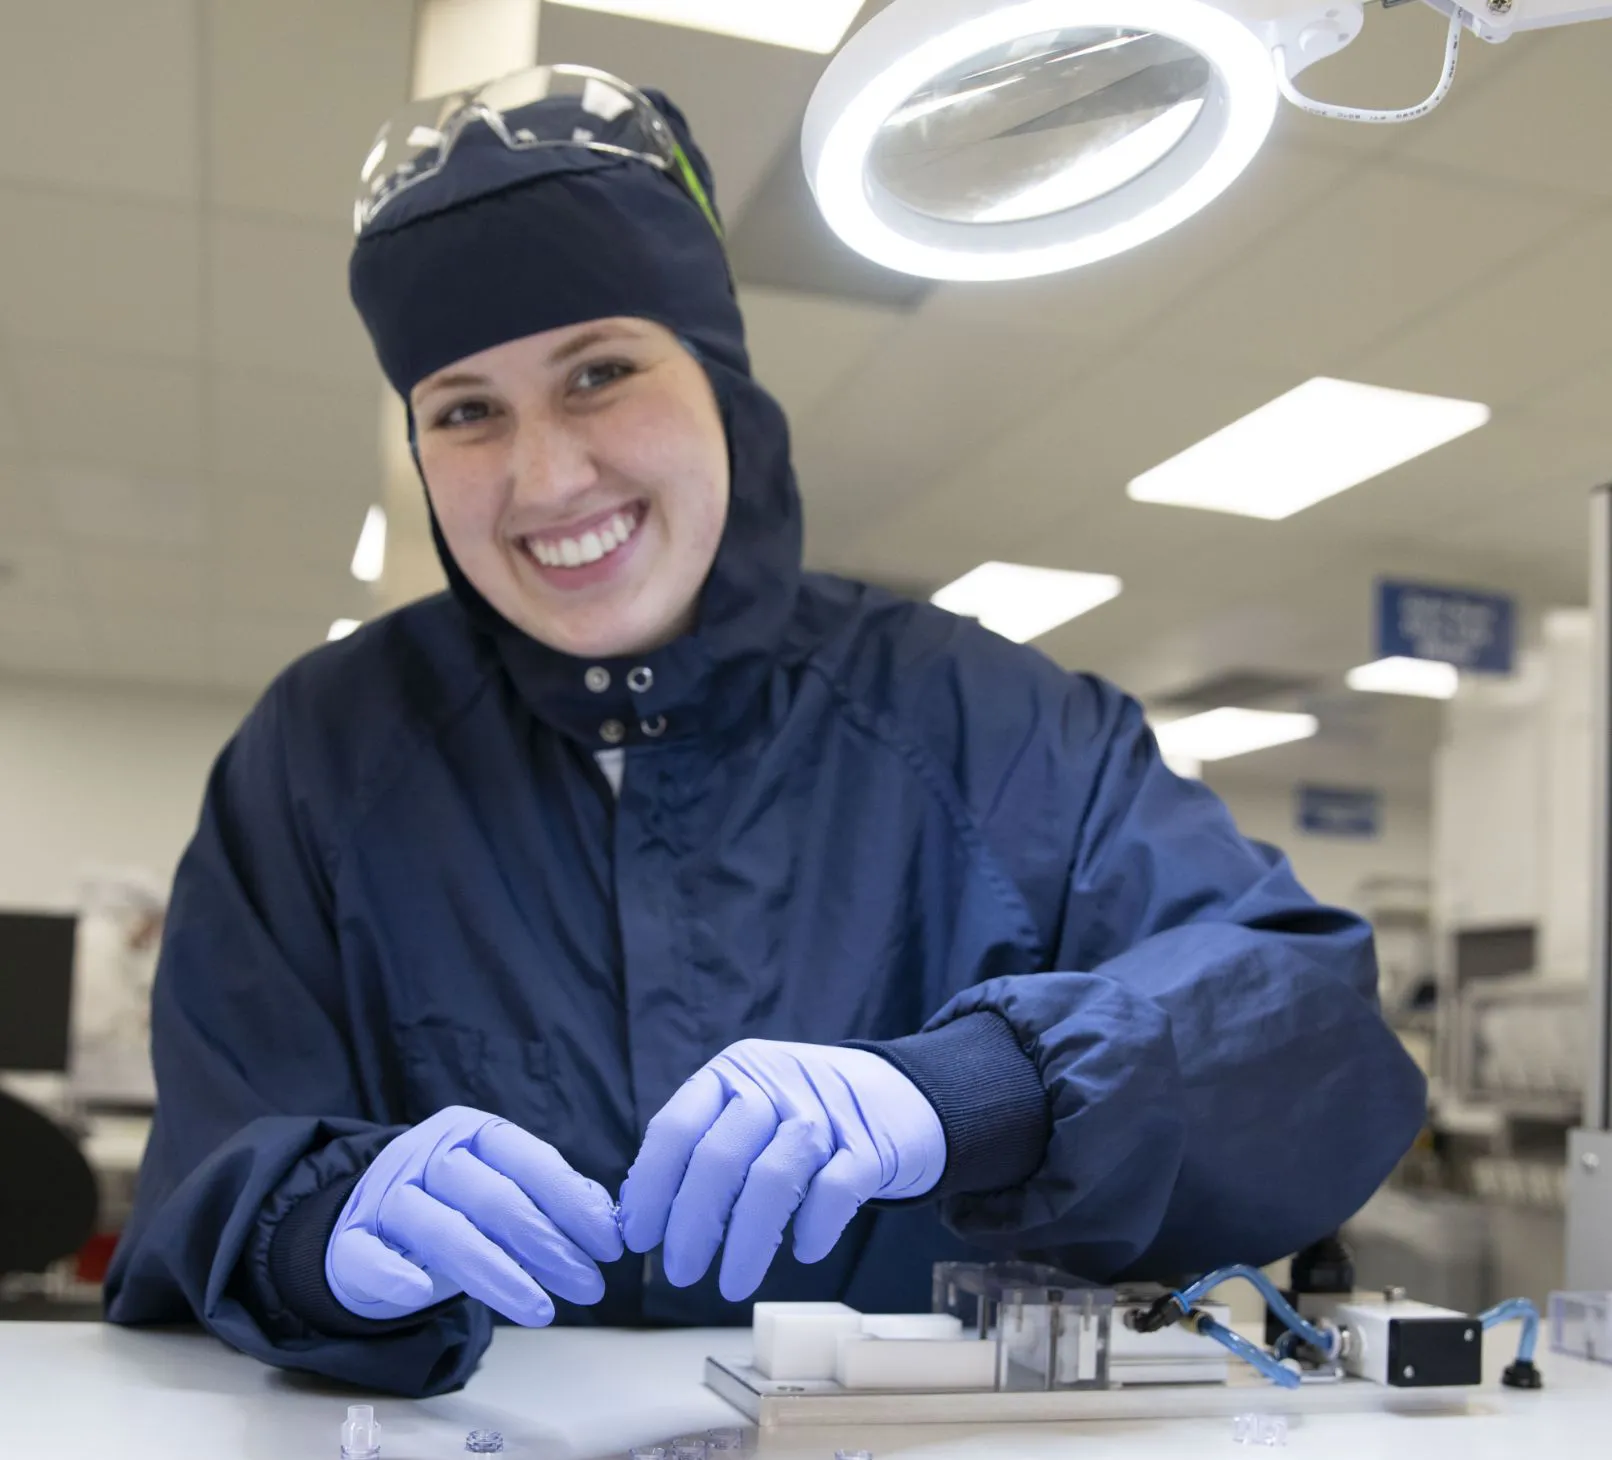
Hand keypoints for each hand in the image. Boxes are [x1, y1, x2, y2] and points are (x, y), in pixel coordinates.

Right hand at [325, 1106, 622, 1325]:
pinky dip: (396, 1274)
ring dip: (499, 1274)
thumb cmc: (454, 1205)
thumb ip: (551, 1197)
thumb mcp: (503, 1189)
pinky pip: (370, 1255)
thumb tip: (605, 1218)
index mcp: (472, 1132)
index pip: (531, 1161)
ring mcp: (385, 1194)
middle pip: (494, 1199)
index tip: (610, 1248)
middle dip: (549, 1247)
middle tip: (590, 1288)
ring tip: (543, 1312)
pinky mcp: (348, 1239)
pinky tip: (424, 1294)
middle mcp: (427, 1154)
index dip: (573, 1205)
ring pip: (444, 1232)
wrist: (368, 1219)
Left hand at [618, 1040, 944, 1300]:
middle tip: (681, 1272)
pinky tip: (803, 1252)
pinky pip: (833, 1193)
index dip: (651, 1187)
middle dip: (692, 1224)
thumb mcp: (746, 1107)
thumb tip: (637, 1209)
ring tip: (732, 1284)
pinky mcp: (869, 1147)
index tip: (640, 1237)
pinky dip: (813, 1229)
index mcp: (732, 1073)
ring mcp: (825, 1114)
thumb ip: (698, 1146)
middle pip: (719, 1158)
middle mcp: (774, 1085)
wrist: (896, 1095)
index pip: (676, 1128)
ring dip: (746, 1242)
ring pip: (772, 1180)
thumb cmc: (801, 1113)